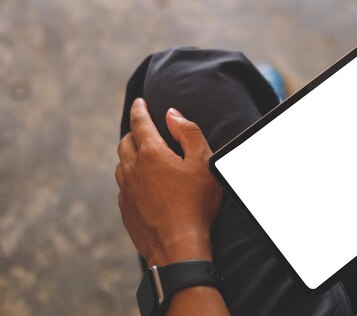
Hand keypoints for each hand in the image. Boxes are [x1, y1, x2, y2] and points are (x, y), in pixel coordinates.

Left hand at [115, 98, 221, 265]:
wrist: (178, 246)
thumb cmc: (196, 204)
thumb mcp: (203, 163)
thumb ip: (188, 133)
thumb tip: (171, 114)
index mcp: (151, 153)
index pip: (140, 122)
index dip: (140, 109)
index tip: (139, 101)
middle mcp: (132, 168)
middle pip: (125, 142)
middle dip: (133, 131)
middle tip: (142, 129)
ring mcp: (125, 191)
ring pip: (121, 164)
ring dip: (129, 155)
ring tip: (141, 156)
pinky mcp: (125, 210)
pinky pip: (123, 187)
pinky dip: (130, 178)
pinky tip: (141, 185)